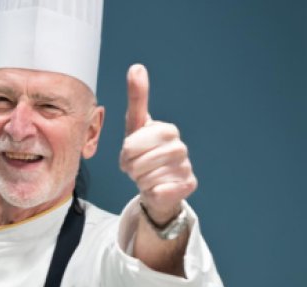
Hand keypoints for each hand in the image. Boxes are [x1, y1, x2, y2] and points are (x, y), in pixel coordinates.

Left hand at [120, 64, 196, 223]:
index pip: (132, 143)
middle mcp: (180, 146)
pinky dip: (152, 192)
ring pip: (147, 178)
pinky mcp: (188, 185)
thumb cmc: (142, 153)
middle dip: (130, 168)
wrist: (155, 185)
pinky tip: (158, 188)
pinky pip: (159, 191)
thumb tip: (137, 66)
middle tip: (136, 167)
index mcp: (166, 130)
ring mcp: (186, 166)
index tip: (130, 152)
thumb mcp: (135, 126)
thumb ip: (137, 99)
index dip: (126, 152)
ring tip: (146, 176)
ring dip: (140, 180)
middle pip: (137, 162)